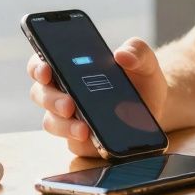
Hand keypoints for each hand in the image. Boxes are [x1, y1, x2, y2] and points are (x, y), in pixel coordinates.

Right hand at [27, 38, 169, 157]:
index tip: (46, 70)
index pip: (41, 64)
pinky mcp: (81, 141)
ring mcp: (69, 118)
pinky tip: (95, 140)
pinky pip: (73, 144)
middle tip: (69, 104)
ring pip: (52, 122)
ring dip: (64, 126)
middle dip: (51, 99)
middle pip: (41, 94)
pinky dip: (81, 142)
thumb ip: (136, 50)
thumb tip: (122, 55)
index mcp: (69, 67)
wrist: (157, 107)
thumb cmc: (141, 77)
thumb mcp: (143, 60)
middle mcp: (63, 92)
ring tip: (83, 129)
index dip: (38, 66)